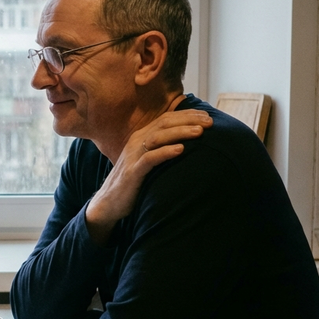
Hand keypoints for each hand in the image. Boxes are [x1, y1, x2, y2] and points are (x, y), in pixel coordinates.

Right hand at [85, 109, 211, 244]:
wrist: (109, 203)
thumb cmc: (134, 182)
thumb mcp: (147, 161)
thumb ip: (161, 150)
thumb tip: (187, 145)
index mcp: (141, 137)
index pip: (166, 119)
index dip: (187, 115)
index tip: (208, 117)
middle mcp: (136, 141)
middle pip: (164, 124)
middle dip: (188, 120)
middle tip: (209, 122)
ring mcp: (133, 156)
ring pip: (158, 137)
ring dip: (180, 132)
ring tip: (200, 132)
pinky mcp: (132, 172)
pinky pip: (149, 158)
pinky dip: (165, 152)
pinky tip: (181, 150)